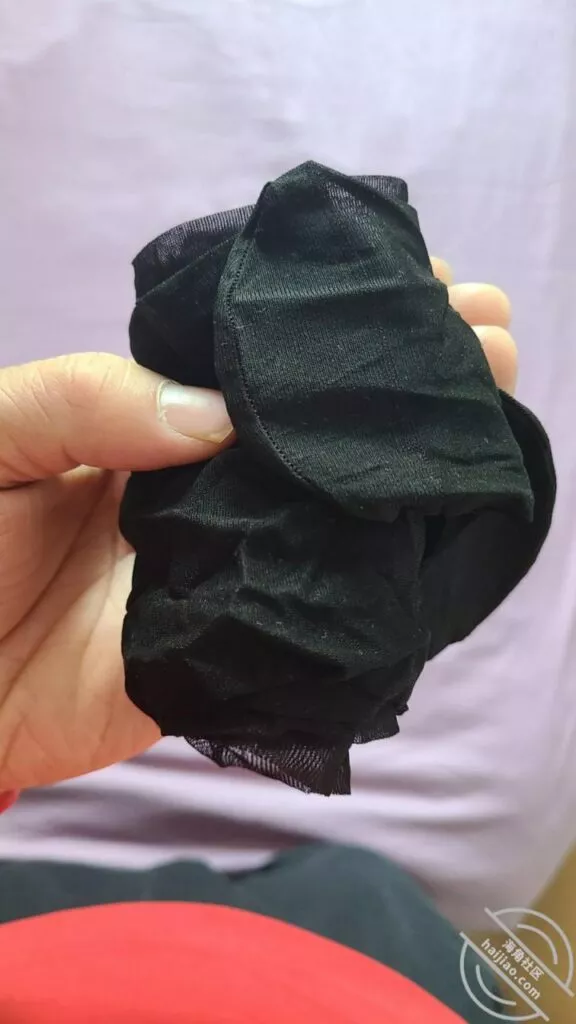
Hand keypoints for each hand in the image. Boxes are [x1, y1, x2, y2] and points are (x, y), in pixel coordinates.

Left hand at [0, 261, 516, 791]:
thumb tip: (216, 417)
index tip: (417, 279)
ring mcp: (232, 568)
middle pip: (320, 431)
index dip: (333, 321)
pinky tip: (447, 523)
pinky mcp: (237, 651)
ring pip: (340, 513)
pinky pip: (322, 613)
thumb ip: (84, 400)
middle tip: (486, 338)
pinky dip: (390, 572)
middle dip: (405, 381)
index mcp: (156, 427)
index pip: (262, 363)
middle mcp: (209, 490)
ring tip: (492, 404)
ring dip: (417, 464)